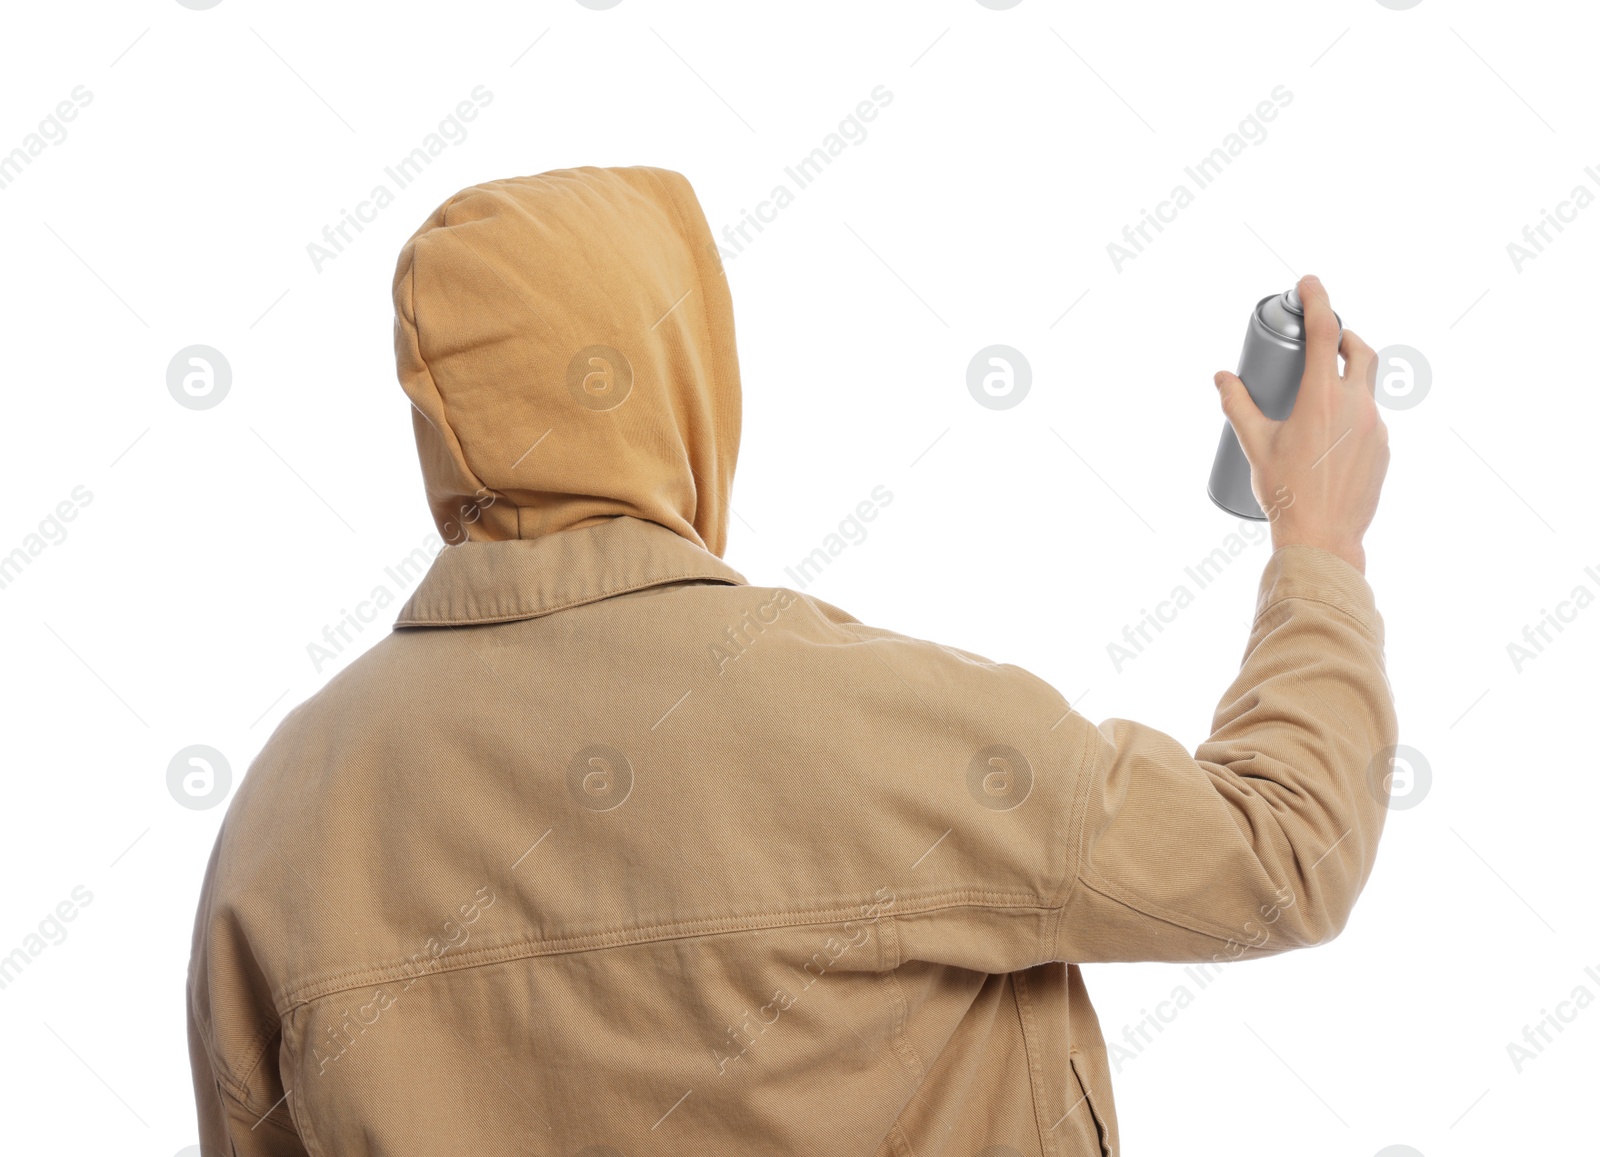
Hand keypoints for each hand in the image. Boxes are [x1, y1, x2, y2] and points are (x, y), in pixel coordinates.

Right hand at [1212, 274, 1389, 574]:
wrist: (1323, 540)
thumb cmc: (1286, 494)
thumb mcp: (1254, 445)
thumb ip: (1237, 406)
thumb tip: (1222, 378)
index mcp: (1322, 398)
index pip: (1325, 332)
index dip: (1319, 300)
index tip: (1310, 283)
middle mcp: (1356, 406)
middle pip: (1360, 350)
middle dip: (1344, 336)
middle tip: (1325, 338)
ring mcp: (1376, 428)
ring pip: (1366, 387)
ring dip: (1347, 380)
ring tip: (1319, 397)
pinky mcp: (1384, 449)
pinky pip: (1370, 418)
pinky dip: (1353, 414)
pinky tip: (1330, 436)